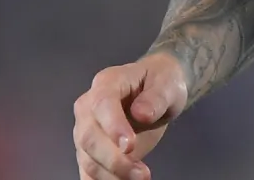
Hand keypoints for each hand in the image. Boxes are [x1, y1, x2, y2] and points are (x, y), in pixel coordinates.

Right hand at [72, 53, 188, 179]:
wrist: (157, 92)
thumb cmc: (161, 83)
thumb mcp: (167, 84)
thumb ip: (156, 97)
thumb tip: (141, 114)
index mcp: (107, 83)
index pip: (102, 104)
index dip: (113, 126)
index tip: (129, 146)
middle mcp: (88, 107)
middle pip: (89, 137)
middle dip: (113, 159)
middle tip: (142, 173)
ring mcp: (85, 131)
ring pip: (87, 159)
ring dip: (111, 175)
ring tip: (141, 177)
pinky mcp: (89, 152)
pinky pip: (88, 171)